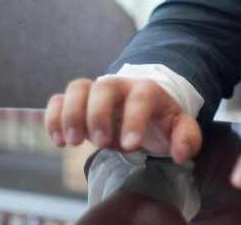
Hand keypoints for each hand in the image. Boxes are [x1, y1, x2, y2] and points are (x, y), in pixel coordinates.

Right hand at [45, 77, 201, 163]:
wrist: (143, 107)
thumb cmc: (160, 119)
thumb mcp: (179, 127)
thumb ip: (187, 138)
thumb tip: (181, 153)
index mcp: (147, 90)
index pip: (140, 98)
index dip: (134, 120)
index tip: (131, 146)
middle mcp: (119, 86)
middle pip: (103, 87)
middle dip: (98, 115)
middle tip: (101, 143)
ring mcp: (96, 91)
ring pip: (77, 88)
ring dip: (71, 114)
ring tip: (73, 142)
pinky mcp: (77, 101)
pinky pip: (58, 99)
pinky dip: (53, 117)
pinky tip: (58, 140)